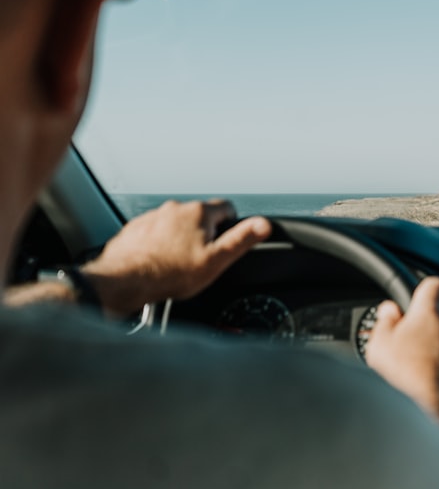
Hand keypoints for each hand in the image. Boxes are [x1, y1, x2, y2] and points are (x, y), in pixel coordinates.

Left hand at [81, 200, 270, 317]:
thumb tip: (264, 224)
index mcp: (199, 213)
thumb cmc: (170, 273)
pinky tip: (160, 262)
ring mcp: (153, 217)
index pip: (227, 208)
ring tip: (179, 264)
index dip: (233, 224)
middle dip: (205, 233)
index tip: (227, 240)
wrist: (126, 280)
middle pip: (201, 216)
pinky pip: (156, 232)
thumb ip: (242, 239)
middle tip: (202, 258)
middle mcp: (175, 209)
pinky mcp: (136, 229)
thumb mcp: (217, 259)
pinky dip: (160, 244)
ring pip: (176, 224)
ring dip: (181, 238)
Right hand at [366, 277, 438, 451]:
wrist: (435, 414)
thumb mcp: (380, 346)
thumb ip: (385, 322)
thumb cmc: (405, 379)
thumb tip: (388, 311)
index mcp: (430, 312)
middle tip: (421, 337)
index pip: (435, 284)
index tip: (421, 299)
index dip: (428, 291)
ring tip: (429, 365)